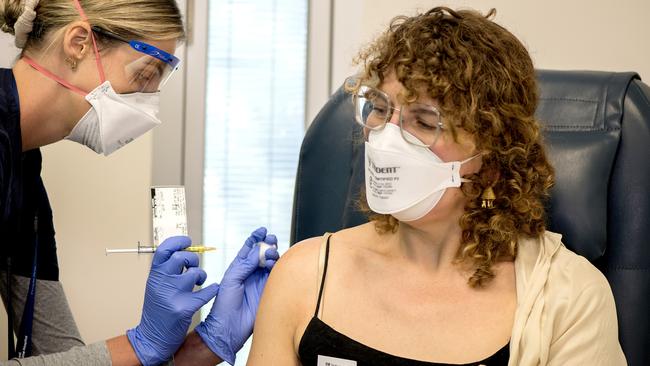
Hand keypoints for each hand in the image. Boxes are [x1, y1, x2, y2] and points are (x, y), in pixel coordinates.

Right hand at [127, 236, 218, 365]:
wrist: (151, 338)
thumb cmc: (157, 310)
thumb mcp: (157, 285)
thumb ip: (168, 269)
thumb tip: (185, 251)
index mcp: (154, 274)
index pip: (164, 249)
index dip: (178, 241)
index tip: (188, 242)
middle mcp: (161, 282)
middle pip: (181, 257)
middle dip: (192, 259)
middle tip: (193, 267)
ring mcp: (171, 295)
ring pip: (194, 274)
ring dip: (201, 276)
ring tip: (199, 283)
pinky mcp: (183, 308)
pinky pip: (205, 293)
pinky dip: (211, 290)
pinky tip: (210, 290)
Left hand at [195, 227, 278, 364]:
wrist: (229, 327)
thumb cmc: (224, 304)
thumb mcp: (231, 279)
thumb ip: (245, 264)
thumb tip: (258, 250)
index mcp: (239, 268)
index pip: (249, 249)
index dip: (255, 238)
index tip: (262, 230)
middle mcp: (251, 273)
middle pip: (263, 253)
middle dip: (268, 244)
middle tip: (271, 240)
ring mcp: (260, 281)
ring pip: (271, 262)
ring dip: (273, 254)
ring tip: (271, 254)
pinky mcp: (268, 290)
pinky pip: (277, 275)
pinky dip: (278, 267)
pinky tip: (274, 264)